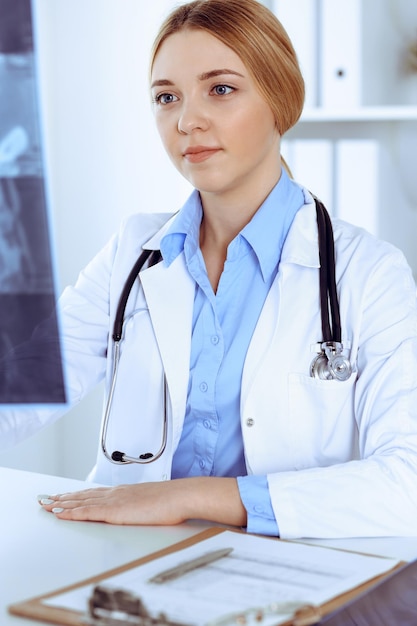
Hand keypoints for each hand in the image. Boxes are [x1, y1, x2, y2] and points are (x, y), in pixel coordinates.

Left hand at [37, 477, 246, 526]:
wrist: (180, 496)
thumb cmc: (173, 501)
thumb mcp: (154, 502)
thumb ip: (143, 505)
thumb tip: (141, 511)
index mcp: (125, 492)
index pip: (96, 493)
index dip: (78, 495)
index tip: (65, 496)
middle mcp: (116, 493)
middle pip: (83, 495)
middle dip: (64, 498)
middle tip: (47, 499)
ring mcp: (114, 501)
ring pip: (81, 501)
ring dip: (62, 503)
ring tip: (47, 505)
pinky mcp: (114, 510)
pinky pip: (87, 511)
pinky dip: (71, 512)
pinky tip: (61, 513)